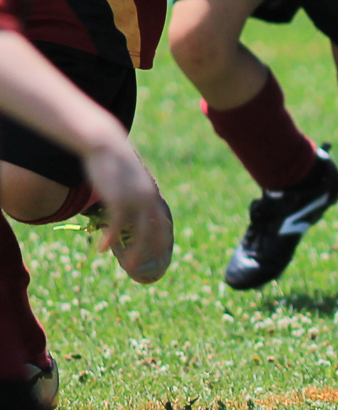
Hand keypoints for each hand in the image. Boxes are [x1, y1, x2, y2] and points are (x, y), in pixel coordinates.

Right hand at [82, 142, 172, 283]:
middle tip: (146, 266)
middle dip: (153, 250)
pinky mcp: (118, 199)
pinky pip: (117, 226)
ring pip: (140, 233)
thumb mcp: (128, 179)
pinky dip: (111, 239)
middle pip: (156, 231)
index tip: (158, 253)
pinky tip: (102, 249)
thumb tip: (128, 203)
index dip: (161, 239)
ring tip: (131, 265)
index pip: (163, 222)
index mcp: (152, 194)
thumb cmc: (113, 161)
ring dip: (136, 251)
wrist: (105, 144)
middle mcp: (148, 199)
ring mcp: (135, 200)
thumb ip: (132, 192)